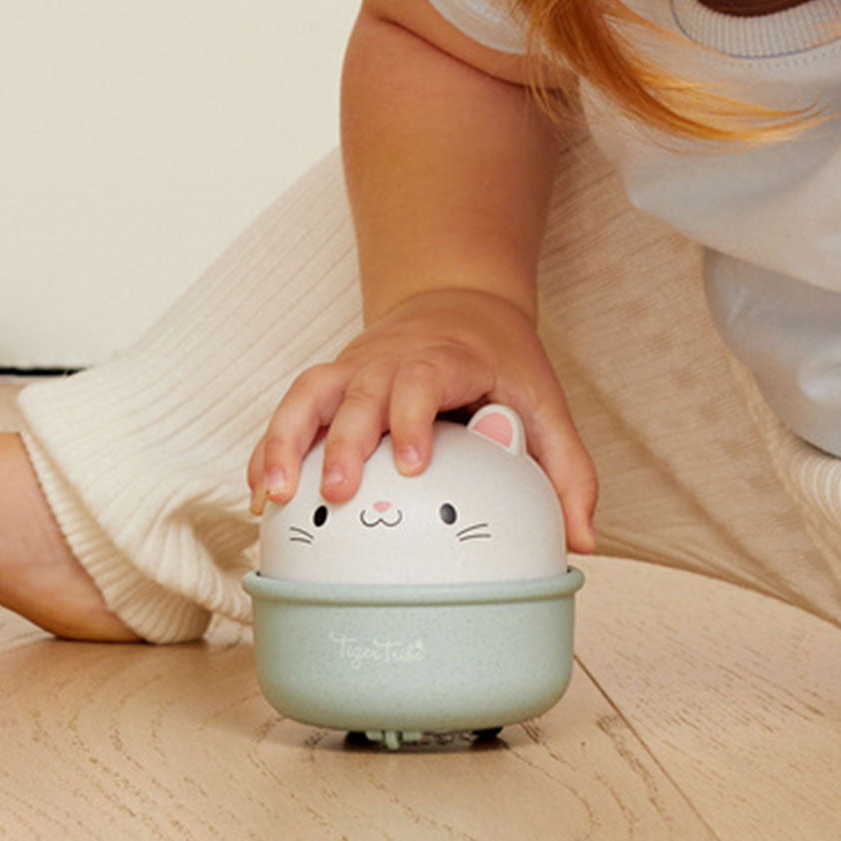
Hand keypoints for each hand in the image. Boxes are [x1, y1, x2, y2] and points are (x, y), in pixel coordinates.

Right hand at [246, 288, 596, 552]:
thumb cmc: (501, 361)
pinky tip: (259, 492)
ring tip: (273, 495)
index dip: (413, 417)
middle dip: (345, 441)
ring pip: (308, 393)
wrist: (458, 301)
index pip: (423, 379)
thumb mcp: (545, 404)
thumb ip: (567, 469)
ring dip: (286, 440)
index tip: (412, 463)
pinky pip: (291, 410)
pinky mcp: (329, 382)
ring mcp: (353, 367)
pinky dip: (270, 446)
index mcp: (446, 358)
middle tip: (341, 492)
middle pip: (359, 391)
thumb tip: (580, 539)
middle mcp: (390, 358)